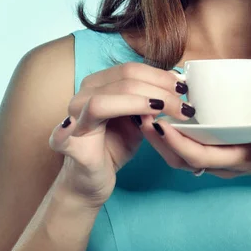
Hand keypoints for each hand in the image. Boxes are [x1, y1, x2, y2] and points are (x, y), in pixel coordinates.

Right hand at [48, 61, 190, 208]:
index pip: (131, 69)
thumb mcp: (138, 119)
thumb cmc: (114, 146)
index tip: (183, 86)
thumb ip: (151, 102)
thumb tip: (177, 85)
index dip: (159, 75)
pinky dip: (70, 129)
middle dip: (159, 89)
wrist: (91, 181)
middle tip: (184, 105)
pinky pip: (67, 132)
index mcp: (98, 84)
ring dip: (142, 101)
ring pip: (107, 98)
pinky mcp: (68, 142)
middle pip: (125, 79)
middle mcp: (83, 94)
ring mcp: (73, 116)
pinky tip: (93, 124)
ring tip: (167, 111)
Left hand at [138, 113, 250, 184]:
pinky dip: (171, 135)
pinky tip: (161, 115)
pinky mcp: (216, 150)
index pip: (201, 156)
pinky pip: (187, 147)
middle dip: (160, 141)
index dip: (178, 143)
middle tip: (141, 116)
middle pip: (183, 159)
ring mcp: (218, 158)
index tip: (161, 124)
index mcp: (239, 160)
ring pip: (181, 156)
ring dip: (161, 138)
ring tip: (144, 114)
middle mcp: (223, 163)